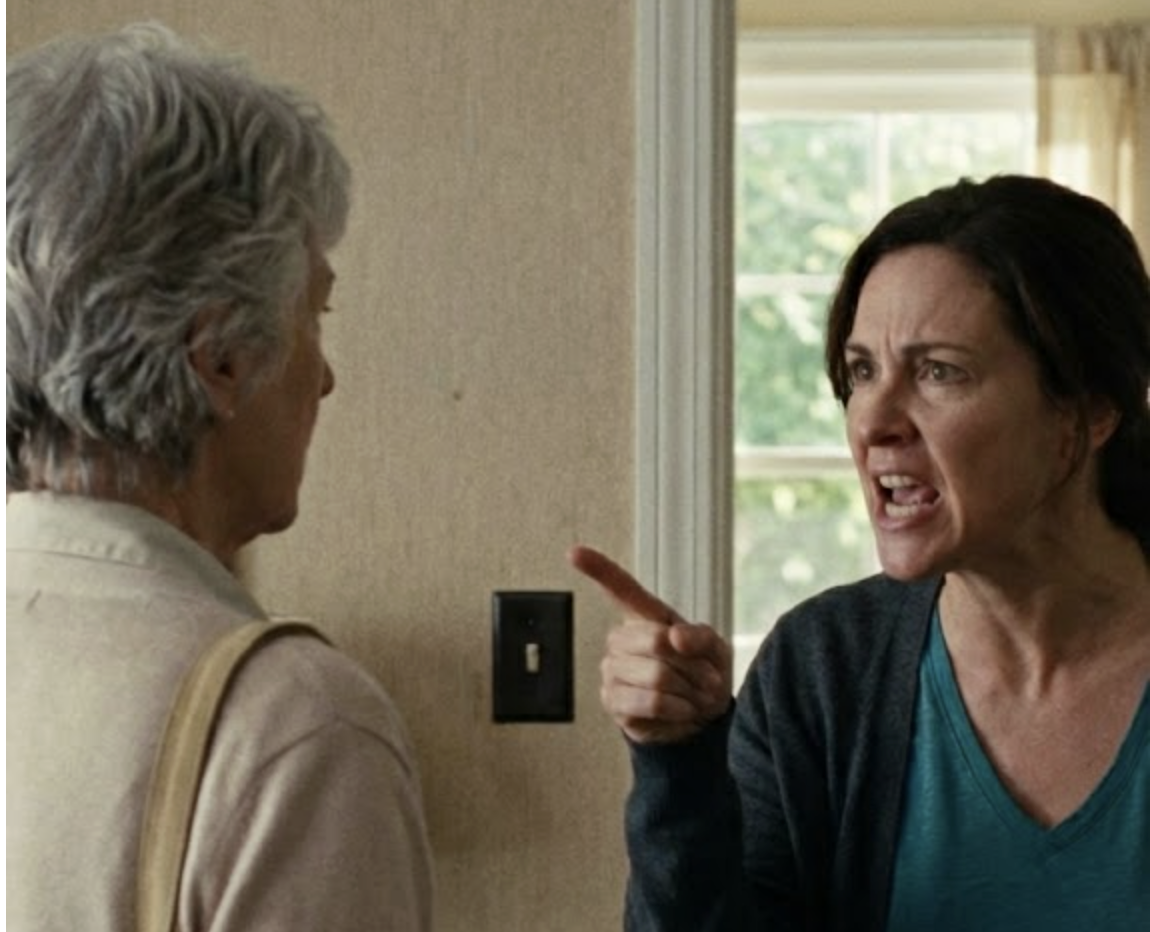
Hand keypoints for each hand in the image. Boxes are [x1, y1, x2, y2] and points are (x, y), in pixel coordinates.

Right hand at [569, 545, 732, 744]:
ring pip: (657, 675)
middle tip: (707, 679)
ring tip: (693, 696)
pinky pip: (651, 701)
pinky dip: (678, 709)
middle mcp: (621, 641)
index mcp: (644, 617)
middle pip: (657, 641)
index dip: (597, 568)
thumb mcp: (715, 649)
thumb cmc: (705, 674)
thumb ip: (699, 637)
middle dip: (692, 664)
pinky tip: (681, 711)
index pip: (618, 587)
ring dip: (688, 690)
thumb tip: (674, 636)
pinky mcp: (613, 703)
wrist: (702, 719)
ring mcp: (612, 671)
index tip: (574, 551)